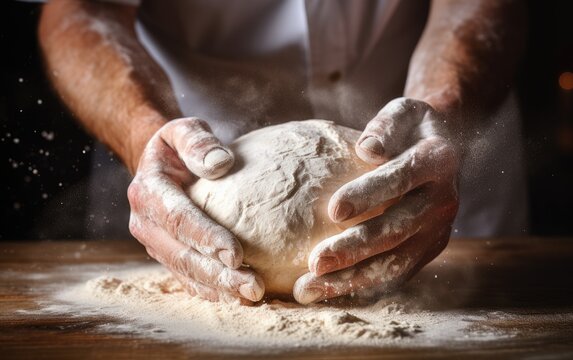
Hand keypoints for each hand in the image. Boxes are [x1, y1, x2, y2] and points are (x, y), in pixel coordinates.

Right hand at [128, 117, 264, 303]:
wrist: (158, 164)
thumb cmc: (178, 146)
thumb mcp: (183, 130)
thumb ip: (198, 141)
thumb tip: (220, 164)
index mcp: (148, 191)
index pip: (179, 218)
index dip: (206, 238)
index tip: (237, 254)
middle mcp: (144, 222)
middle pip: (182, 254)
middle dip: (218, 274)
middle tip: (253, 286)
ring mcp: (153, 242)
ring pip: (184, 271)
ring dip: (218, 287)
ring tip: (252, 296)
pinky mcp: (164, 254)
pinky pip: (185, 277)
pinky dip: (210, 290)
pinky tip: (235, 298)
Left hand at [293, 98, 459, 303]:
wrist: (446, 149)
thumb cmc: (412, 128)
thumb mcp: (404, 111)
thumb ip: (387, 124)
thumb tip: (367, 148)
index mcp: (437, 161)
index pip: (403, 178)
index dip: (369, 194)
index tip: (333, 210)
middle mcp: (443, 200)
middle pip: (397, 229)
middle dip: (354, 249)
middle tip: (314, 262)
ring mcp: (437, 231)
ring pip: (395, 263)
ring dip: (352, 279)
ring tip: (309, 289)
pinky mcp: (427, 251)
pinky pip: (395, 276)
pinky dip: (362, 288)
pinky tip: (328, 294)